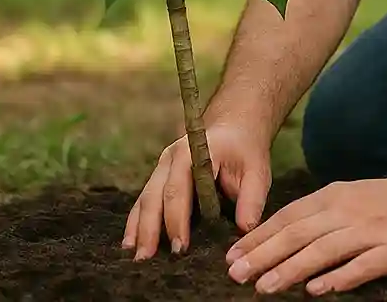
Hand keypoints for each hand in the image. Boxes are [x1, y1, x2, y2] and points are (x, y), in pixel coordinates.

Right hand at [123, 121, 271, 259]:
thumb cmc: (244, 150)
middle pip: (154, 196)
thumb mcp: (256, 170)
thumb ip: (252, 198)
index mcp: (193, 153)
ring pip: (145, 199)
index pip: (179, 190)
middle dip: (150, 229)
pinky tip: (130, 244)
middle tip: (148, 259)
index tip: (179, 248)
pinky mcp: (159, 177)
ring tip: (135, 257)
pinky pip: (144, 201)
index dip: (176, 220)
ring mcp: (161, 167)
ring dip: (138, 229)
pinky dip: (136, 222)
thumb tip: (245, 229)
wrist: (233, 126)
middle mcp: (170, 159)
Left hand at [222, 168, 386, 294]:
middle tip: (236, 274)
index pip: (288, 217)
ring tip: (265, 286)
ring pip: (323, 251)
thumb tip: (284, 236)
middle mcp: (347, 213)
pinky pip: (361, 266)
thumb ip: (320, 215)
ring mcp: (370, 233)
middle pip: (298, 234)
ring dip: (291, 269)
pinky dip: (338, 278)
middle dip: (264, 255)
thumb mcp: (350, 197)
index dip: (259, 237)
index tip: (232, 255)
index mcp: (334, 198)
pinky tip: (317, 291)